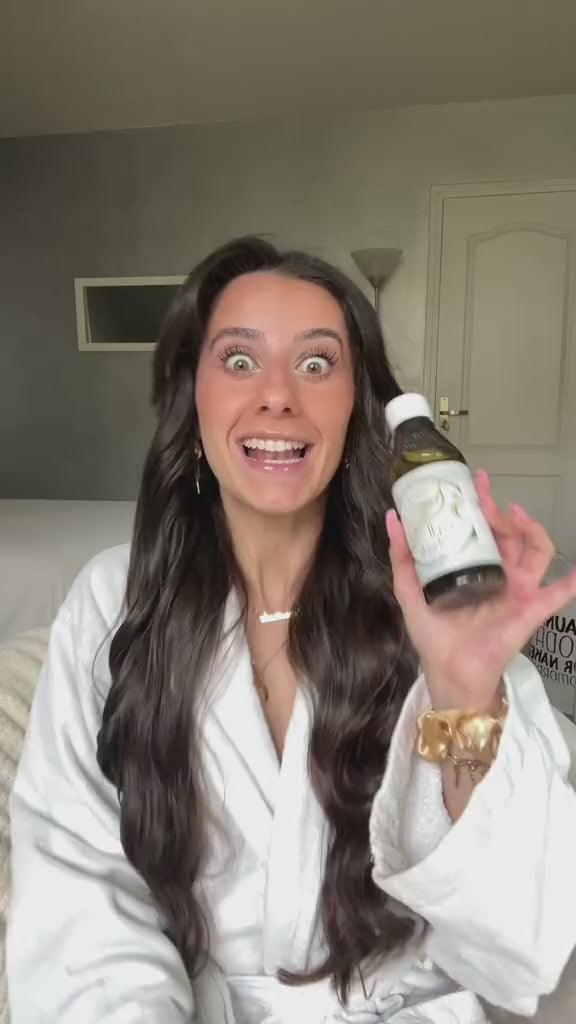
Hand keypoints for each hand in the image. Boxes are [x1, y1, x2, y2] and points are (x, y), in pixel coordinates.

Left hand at [386, 470, 575, 711]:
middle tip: (485, 496)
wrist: (448, 673)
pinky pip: (559, 594)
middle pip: (511, 535)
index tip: (475, 482)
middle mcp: (500, 575)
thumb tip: (393, 519)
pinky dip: (572, 582)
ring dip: (531, 530)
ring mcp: (518, 591)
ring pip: (537, 551)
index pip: (484, 530)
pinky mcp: (530, 611)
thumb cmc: (434, 636)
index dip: (482, 505)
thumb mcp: (411, 591)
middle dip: (500, 511)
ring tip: (515, 515)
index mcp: (475, 569)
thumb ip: (403, 558)